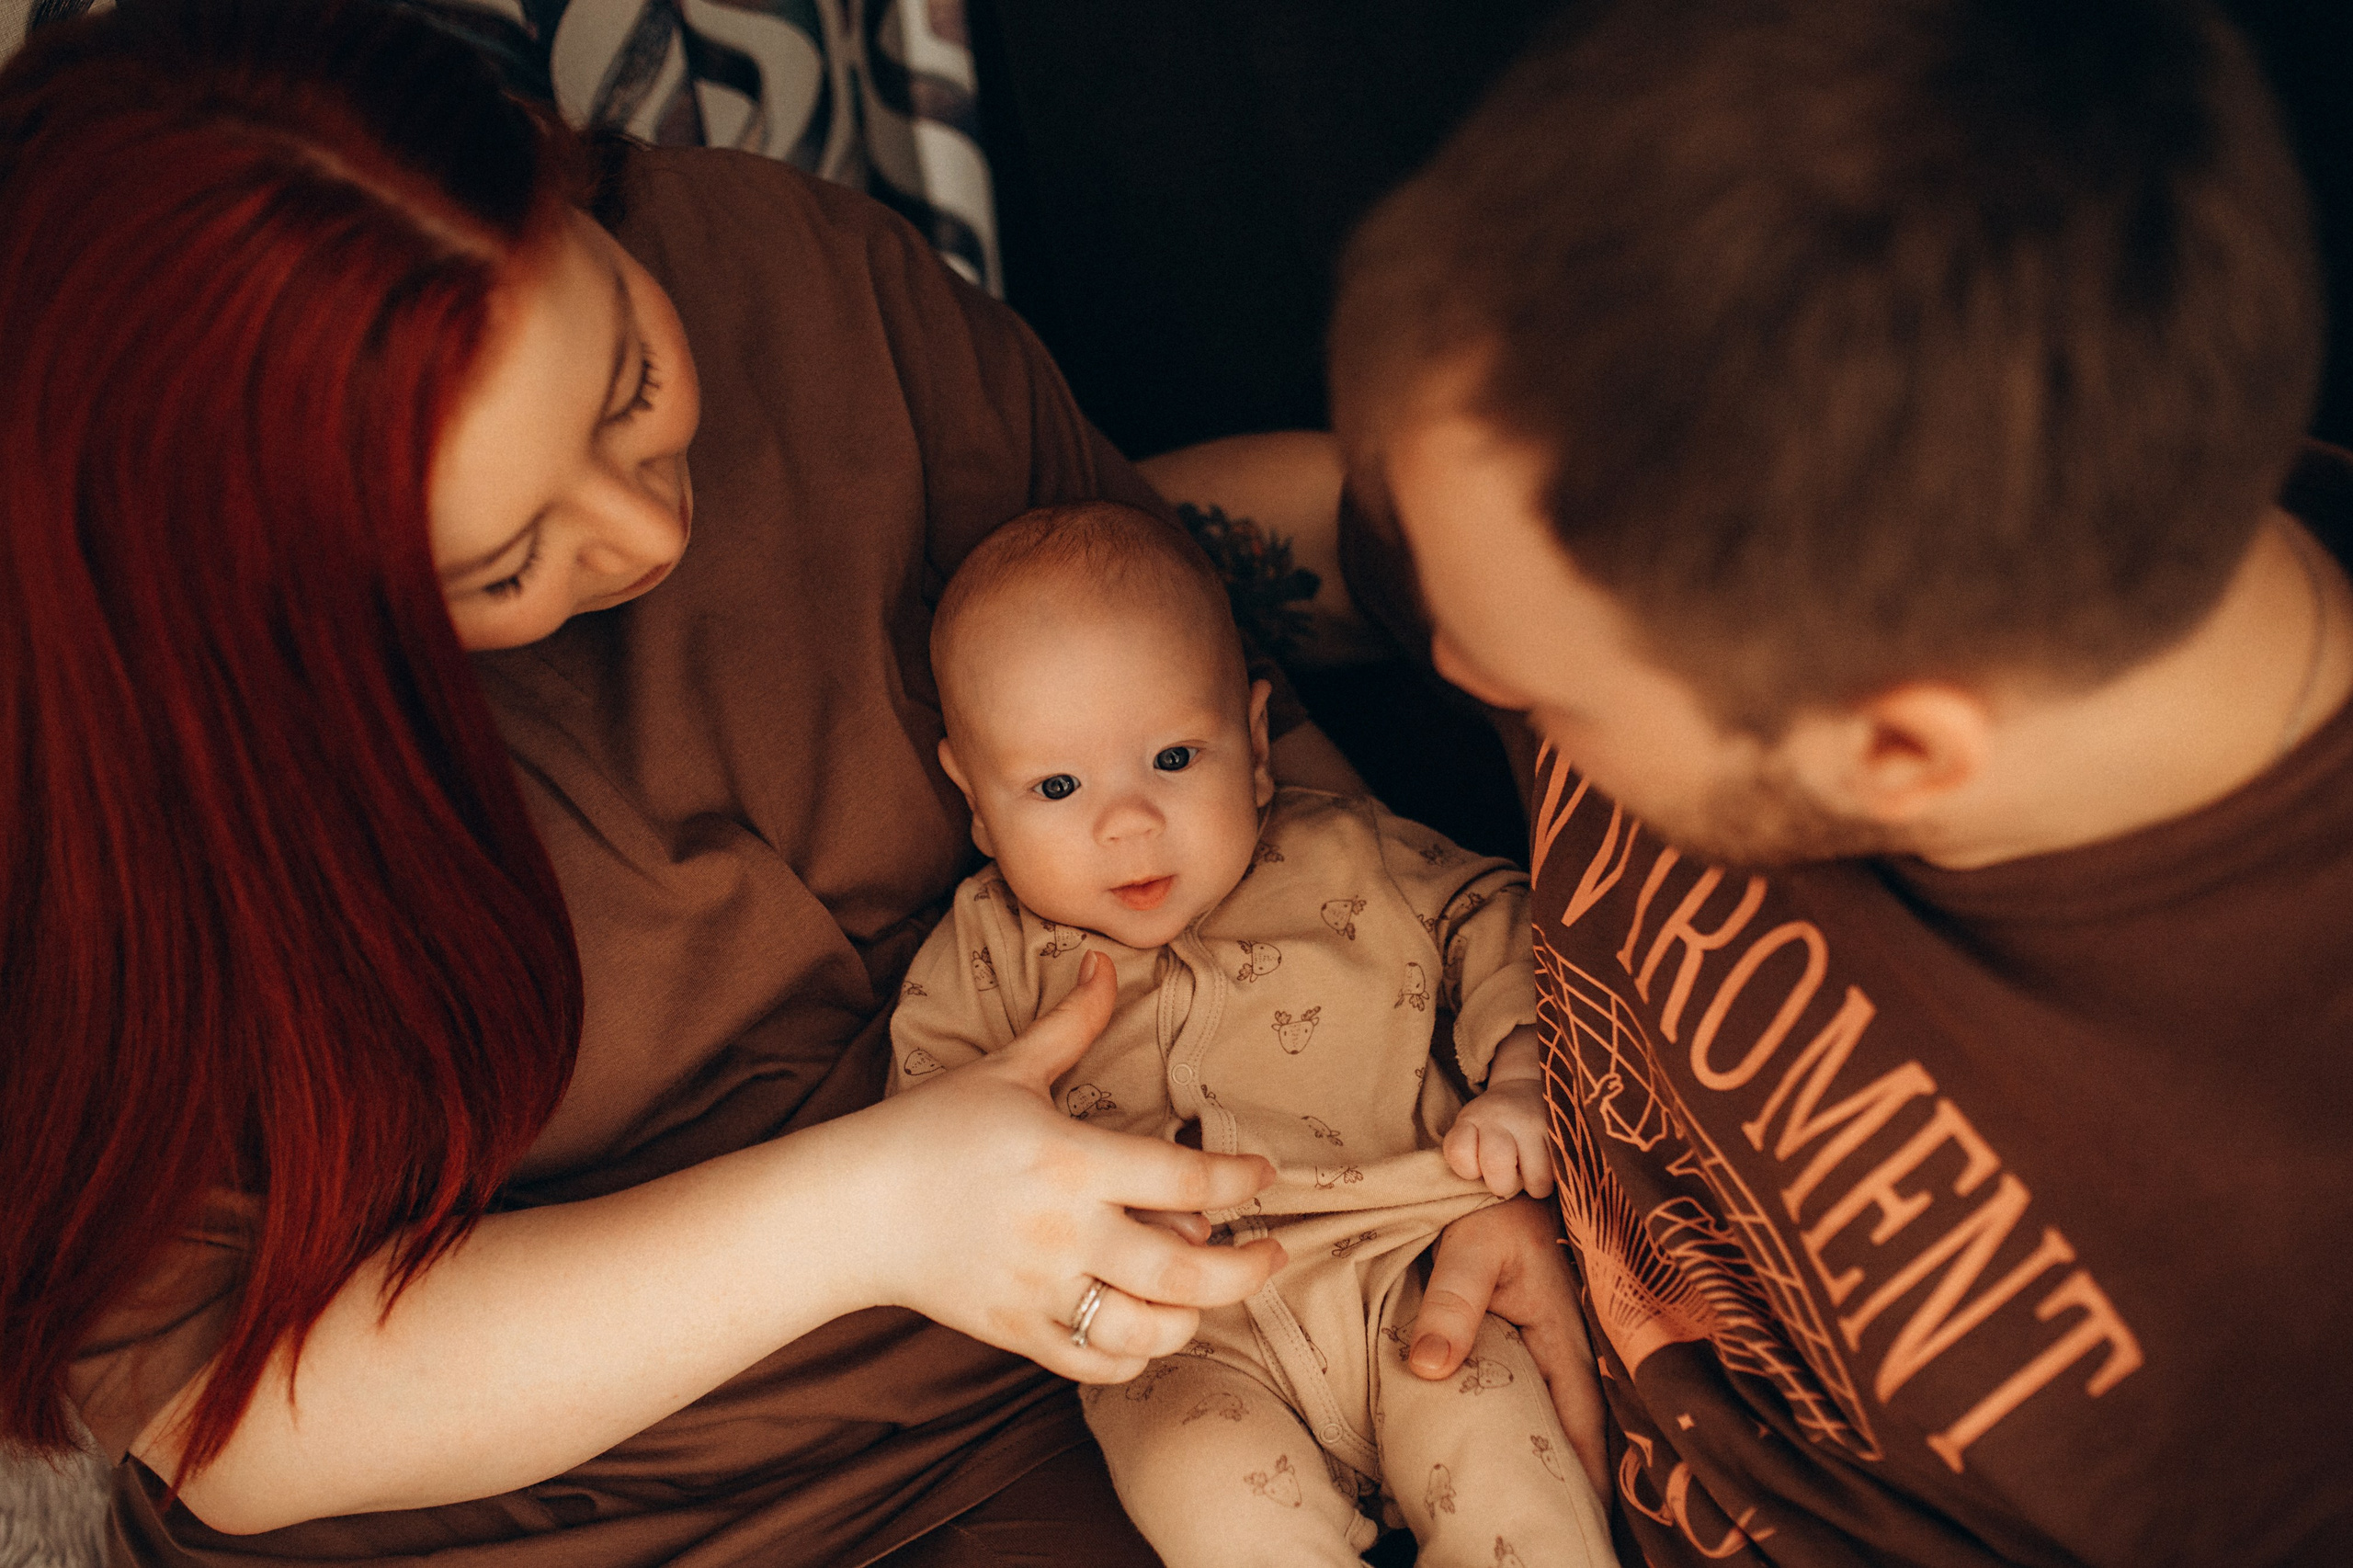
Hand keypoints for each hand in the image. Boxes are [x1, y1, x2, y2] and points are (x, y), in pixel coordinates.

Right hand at [869, 953, 1284, 1381]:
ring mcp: (1042, 1289)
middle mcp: (1065, 1232)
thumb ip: (1068, 1024)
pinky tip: (1149, 1326)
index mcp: (1072, 1161)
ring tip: (1208, 1293)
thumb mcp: (1007, 1070)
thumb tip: (1103, 965)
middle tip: (1273, 1254)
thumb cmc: (931, 1130)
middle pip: (1187, 1271)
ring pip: (1149, 1330)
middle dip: (1248, 1269)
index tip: (1263, 1174)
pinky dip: (1137, 1355)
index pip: (1187, 1180)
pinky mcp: (1018, 1331)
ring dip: (1194, 1316)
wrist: (852, 1208)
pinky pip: (1098, 1364)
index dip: (1241, 1180)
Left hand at [1408, 1197, 1607, 1496]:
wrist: (1495, 1177)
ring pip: (1554, 1416)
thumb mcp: (1469, 1249)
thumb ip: (1452, 1305)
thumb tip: (1429, 1367)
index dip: (1583, 1478)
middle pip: (1573, 1434)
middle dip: (1564, 1479)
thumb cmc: (1490, 1210)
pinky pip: (1534, 1396)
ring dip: (1544, 1453)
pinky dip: (1523, 1424)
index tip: (1573, 1521)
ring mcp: (1551, 1349)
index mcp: (1563, 1338)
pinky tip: (1500, 1450)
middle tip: (1541, 1521)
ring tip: (1521, 1502)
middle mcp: (1566, 1352)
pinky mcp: (1531, 1343)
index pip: (1583, 1427)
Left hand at [1444, 1077, 1555, 1198]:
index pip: (1459, 1152)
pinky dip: (1557, 1177)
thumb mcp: (1470, 1131)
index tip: (1477, 1166)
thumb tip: (1488, 1195)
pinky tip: (1550, 1165)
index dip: (1468, 1169)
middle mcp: (1501, 1117)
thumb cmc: (1491, 1125)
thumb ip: (1466, 1158)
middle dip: (1502, 1184)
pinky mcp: (1561, 1131)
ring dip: (1536, 1185)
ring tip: (1532, 1171)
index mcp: (1473, 1119)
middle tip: (1508, 1177)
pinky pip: (1562, 1172)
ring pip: (1538, 1179)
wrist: (1525, 1089)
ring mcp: (1534, 1122)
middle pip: (1497, 1165)